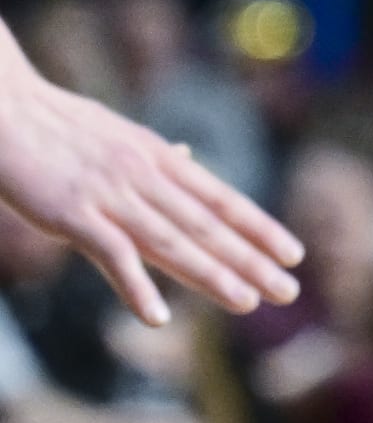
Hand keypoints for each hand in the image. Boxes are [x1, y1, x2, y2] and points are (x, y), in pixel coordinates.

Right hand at [0, 26, 301, 324]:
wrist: (1, 105)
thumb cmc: (53, 122)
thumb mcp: (116, 132)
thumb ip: (153, 152)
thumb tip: (189, 156)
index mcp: (156, 157)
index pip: (221, 198)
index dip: (260, 228)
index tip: (294, 254)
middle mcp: (143, 175)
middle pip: (207, 225)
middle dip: (251, 260)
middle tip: (290, 292)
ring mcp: (110, 194)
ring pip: (172, 240)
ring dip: (212, 275)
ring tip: (248, 303)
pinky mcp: (72, 212)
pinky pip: (111, 254)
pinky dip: (135, 286)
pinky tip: (156, 317)